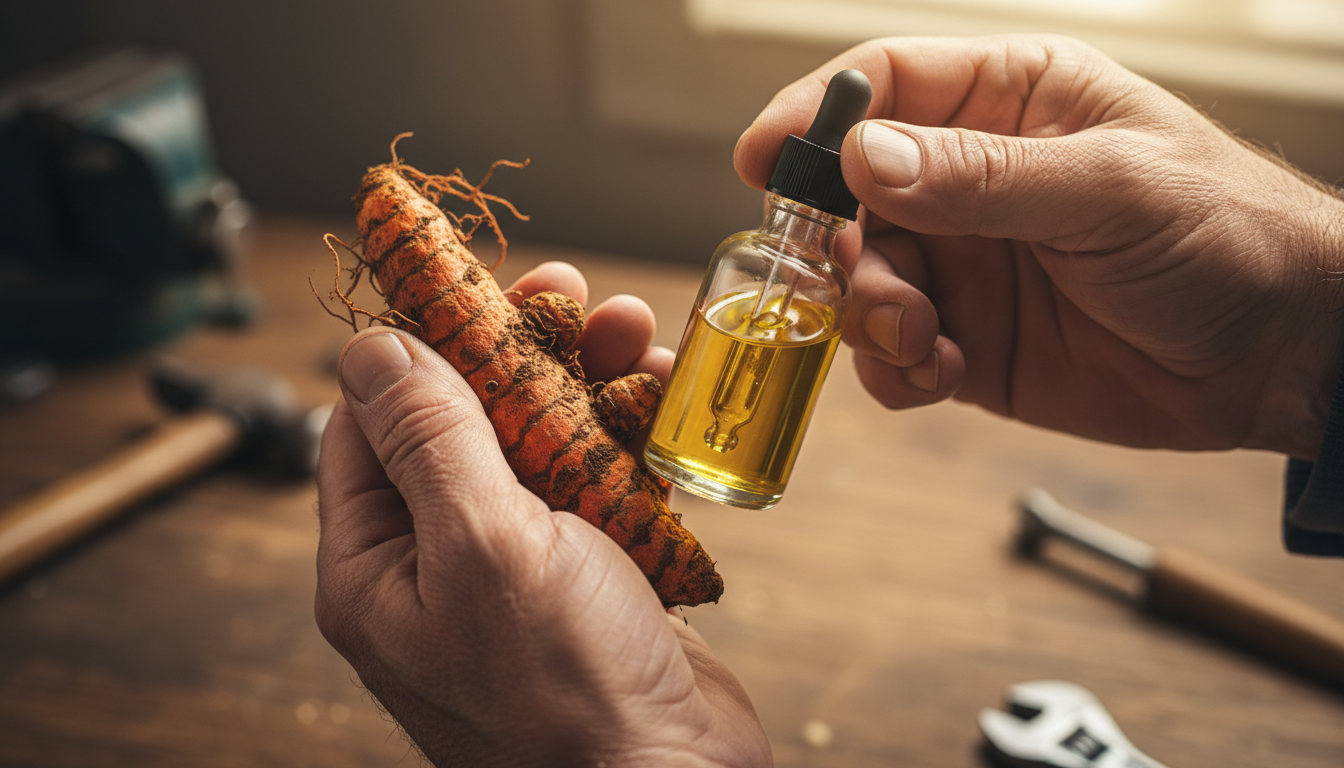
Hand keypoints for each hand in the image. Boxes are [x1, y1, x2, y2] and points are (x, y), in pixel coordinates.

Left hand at [314, 262, 770, 766]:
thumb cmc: (565, 692)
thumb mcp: (483, 547)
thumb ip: (430, 439)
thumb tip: (370, 346)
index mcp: (379, 565)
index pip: (370, 425)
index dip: (419, 344)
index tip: (465, 279)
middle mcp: (441, 562)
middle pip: (467, 420)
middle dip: (522, 349)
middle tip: (569, 289)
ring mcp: (520, 567)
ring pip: (544, 440)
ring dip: (591, 379)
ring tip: (634, 330)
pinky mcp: (591, 572)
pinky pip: (600, 480)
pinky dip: (632, 433)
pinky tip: (663, 393)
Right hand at [736, 35, 1343, 460]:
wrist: (1282, 355)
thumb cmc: (1225, 236)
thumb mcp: (1108, 190)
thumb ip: (981, 178)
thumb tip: (864, 157)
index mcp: (1012, 102)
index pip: (886, 85)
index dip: (815, 116)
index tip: (763, 160)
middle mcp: (972, 180)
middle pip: (851, 194)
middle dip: (840, 243)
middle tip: (866, 281)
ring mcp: (966, 262)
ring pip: (860, 279)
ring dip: (867, 314)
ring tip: (922, 340)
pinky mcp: (968, 338)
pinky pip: (891, 352)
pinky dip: (893, 368)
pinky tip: (939, 374)